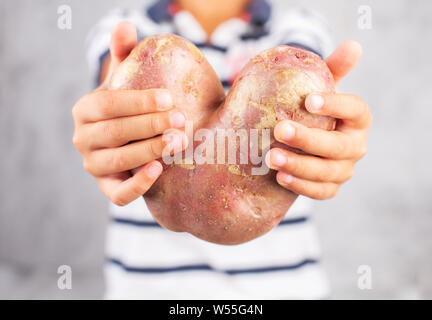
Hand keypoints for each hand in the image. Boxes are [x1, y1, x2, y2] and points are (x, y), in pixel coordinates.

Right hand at [72, 22, 187, 205]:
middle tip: (181, 121)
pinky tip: (158, 170)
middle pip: (115, 133)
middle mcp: (83, 139)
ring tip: (177, 142)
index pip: (108, 105)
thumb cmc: (130, 107)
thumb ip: (125, 54)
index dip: (137, 102)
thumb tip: (125, 25)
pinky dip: (137, 184)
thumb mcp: (125, 79)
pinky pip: (118, 194)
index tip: (167, 98)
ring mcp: (94, 166)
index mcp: (85, 110)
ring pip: (118, 161)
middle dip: (150, 126)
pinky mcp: (108, 188)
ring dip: (149, 151)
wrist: (130, 141)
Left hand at [265, 40, 371, 198]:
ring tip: (272, 157)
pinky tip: (281, 177)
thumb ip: (332, 68)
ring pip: (328, 171)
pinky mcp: (330, 187)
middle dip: (310, 139)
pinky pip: (320, 192)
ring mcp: (344, 169)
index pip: (356, 109)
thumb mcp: (317, 87)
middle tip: (279, 129)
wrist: (298, 141)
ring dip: (300, 165)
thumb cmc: (307, 109)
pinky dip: (302, 186)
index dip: (336, 105)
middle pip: (340, 146)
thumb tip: (354, 45)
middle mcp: (355, 145)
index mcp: (357, 118)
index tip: (309, 100)